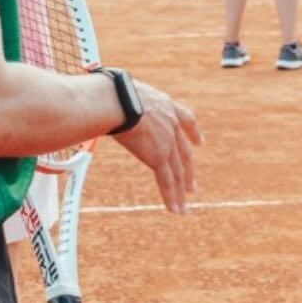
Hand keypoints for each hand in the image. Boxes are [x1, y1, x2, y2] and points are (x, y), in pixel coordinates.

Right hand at [116, 80, 202, 212]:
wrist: (119, 99)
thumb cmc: (113, 92)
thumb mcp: (125, 92)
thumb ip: (122, 101)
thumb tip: (102, 100)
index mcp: (165, 106)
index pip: (186, 119)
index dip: (193, 133)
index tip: (200, 143)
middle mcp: (171, 125)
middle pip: (184, 154)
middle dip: (188, 172)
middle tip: (192, 187)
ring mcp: (167, 142)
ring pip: (177, 172)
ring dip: (181, 192)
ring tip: (184, 207)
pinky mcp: (158, 157)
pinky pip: (167, 181)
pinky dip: (171, 198)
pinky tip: (175, 210)